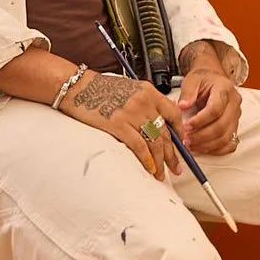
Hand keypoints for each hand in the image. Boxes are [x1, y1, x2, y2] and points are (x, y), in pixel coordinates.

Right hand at [60, 70, 186, 179]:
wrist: (77, 86)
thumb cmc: (99, 88)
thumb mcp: (129, 88)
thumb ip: (145, 103)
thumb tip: (156, 125)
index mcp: (148, 91)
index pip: (173, 114)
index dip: (179, 133)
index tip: (181, 145)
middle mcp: (144, 101)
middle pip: (165, 132)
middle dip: (172, 154)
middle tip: (175, 168)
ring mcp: (132, 113)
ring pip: (155, 142)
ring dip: (159, 162)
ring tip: (160, 174)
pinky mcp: (118, 124)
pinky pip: (139, 146)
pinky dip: (146, 160)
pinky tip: (148, 168)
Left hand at [178, 56, 241, 156]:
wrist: (213, 80)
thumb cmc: (203, 80)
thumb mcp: (192, 80)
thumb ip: (187, 92)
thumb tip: (182, 106)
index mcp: (225, 89)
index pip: (215, 108)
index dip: (200, 120)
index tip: (186, 126)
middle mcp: (234, 104)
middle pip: (222, 126)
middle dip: (202, 136)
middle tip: (186, 139)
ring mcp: (236, 117)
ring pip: (226, 137)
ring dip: (207, 145)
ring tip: (190, 145)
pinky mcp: (234, 128)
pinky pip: (230, 144)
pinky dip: (217, 150)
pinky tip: (202, 147)